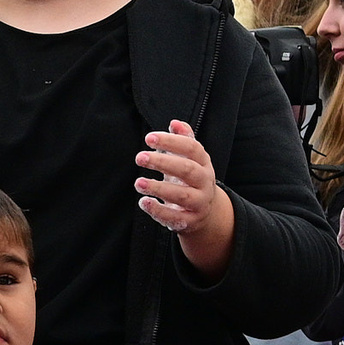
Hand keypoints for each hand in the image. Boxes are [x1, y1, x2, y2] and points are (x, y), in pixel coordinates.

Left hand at [136, 120, 235, 275]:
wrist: (203, 212)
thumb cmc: (189, 179)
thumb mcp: (189, 160)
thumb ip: (183, 140)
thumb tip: (175, 123)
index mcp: (204, 163)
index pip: (191, 148)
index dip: (171, 141)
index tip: (149, 138)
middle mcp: (204, 182)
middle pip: (186, 170)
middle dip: (163, 162)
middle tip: (139, 157)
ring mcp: (199, 203)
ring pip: (181, 195)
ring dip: (158, 188)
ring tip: (139, 182)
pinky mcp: (190, 221)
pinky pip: (174, 217)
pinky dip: (158, 210)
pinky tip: (143, 202)